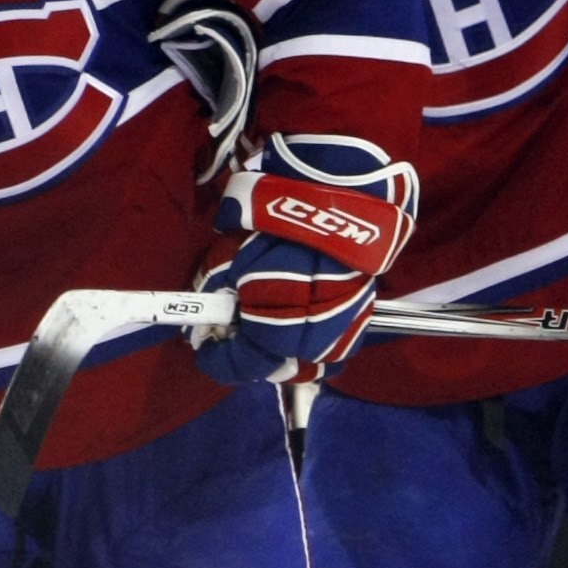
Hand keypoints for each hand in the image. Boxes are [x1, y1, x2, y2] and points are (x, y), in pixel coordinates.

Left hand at [193, 133, 415, 385]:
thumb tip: (210, 308)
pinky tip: (299, 308)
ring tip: (267, 319)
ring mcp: (343, 333)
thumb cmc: (275, 230)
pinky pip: (331, 337)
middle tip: (236, 329)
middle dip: (253, 353)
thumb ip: (216, 292)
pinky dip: (311, 330)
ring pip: (308, 357)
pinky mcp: (364, 315)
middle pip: (275, 367)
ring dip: (284, 346)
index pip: (240, 367)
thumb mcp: (230, 259)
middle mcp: (312, 347)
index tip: (204, 347)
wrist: (337, 200)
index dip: (217, 359)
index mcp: (274, 339)